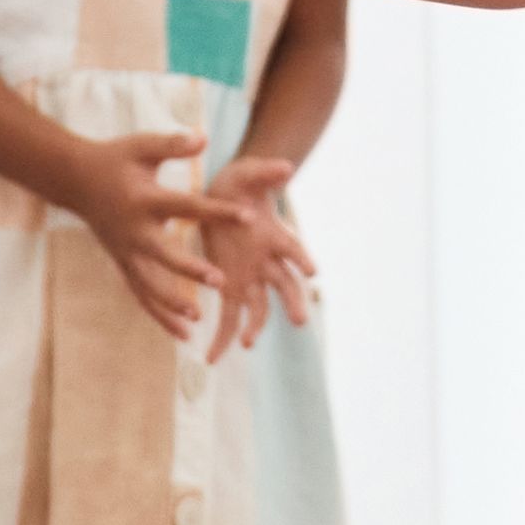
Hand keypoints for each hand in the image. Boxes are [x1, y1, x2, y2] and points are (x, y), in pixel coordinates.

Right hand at [49, 122, 225, 342]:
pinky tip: (183, 335)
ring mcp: (125, 251)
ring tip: (198, 318)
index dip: (217, 211)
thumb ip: (173, 144)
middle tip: (220, 281)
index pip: (186, 206)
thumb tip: (204, 137)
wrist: (74, 179)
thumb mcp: (142, 146)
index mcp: (144, 199)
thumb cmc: (115, 159)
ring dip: (171, 302)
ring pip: (148, 283)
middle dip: (190, 269)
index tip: (248, 217)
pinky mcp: (121, 263)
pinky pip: (140, 294)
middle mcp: (134, 230)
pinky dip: (159, 315)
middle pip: (163, 254)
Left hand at [193, 153, 317, 357]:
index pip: (292, 248)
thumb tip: (285, 167)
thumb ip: (266, 172)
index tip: (312, 271)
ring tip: (248, 343)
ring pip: (259, 307)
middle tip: (299, 320)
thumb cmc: (243, 183)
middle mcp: (268, 261)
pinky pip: (230, 315)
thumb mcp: (251, 172)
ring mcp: (252, 276)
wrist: (227, 194)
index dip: (302, 258)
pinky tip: (212, 356)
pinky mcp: (231, 285)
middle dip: (292, 302)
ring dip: (255, 326)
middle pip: (285, 285)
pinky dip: (223, 336)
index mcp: (275, 235)